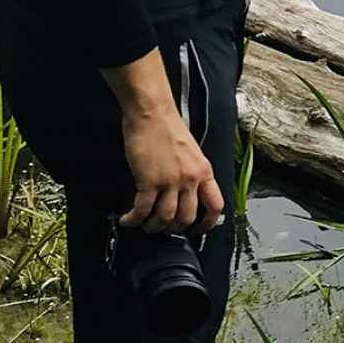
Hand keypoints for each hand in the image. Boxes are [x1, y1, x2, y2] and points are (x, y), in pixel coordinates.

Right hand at [119, 102, 222, 230]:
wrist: (152, 112)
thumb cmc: (168, 127)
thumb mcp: (191, 152)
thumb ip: (192, 173)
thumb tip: (186, 193)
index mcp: (204, 171)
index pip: (215, 206)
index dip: (207, 224)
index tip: (197, 230)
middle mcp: (191, 178)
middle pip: (187, 218)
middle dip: (173, 228)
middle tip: (162, 227)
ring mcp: (171, 180)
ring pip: (165, 218)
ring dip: (152, 227)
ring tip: (144, 225)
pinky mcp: (149, 180)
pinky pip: (142, 210)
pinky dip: (133, 219)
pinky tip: (128, 219)